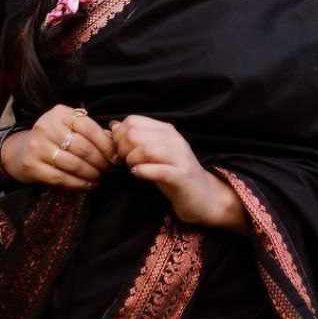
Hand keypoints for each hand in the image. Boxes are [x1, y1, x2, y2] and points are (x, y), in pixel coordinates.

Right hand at [0, 104, 118, 189]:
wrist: (18, 151)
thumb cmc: (51, 138)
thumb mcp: (68, 127)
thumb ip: (90, 131)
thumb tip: (116, 143)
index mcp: (60, 113)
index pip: (89, 128)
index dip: (105, 144)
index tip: (115, 156)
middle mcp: (47, 126)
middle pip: (83, 147)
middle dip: (100, 161)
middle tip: (109, 169)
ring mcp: (38, 146)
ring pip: (73, 163)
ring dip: (90, 173)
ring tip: (99, 177)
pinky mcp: (31, 165)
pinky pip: (60, 177)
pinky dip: (77, 183)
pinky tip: (87, 185)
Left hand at [109, 114, 226, 225]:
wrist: (204, 197)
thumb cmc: (173, 176)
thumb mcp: (154, 155)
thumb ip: (136, 140)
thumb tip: (113, 126)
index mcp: (166, 130)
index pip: (133, 121)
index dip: (119, 136)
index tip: (119, 152)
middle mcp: (173, 139)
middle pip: (135, 134)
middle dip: (122, 149)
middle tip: (123, 162)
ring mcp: (179, 157)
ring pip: (146, 149)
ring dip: (132, 160)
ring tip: (132, 168)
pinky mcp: (182, 176)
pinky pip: (159, 169)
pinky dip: (144, 171)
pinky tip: (137, 174)